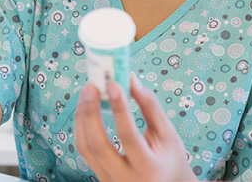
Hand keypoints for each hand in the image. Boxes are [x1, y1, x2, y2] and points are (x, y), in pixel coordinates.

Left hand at [74, 75, 196, 181]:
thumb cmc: (169, 158)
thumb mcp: (167, 135)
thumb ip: (150, 107)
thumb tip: (131, 80)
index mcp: (149, 168)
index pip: (128, 136)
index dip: (119, 108)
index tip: (112, 84)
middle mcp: (126, 179)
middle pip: (97, 145)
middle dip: (90, 112)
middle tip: (90, 87)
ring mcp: (109, 181)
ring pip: (85, 148)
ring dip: (82, 117)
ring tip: (87, 93)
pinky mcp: (100, 177)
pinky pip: (85, 151)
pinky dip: (82, 127)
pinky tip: (86, 109)